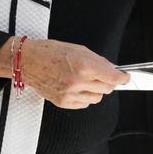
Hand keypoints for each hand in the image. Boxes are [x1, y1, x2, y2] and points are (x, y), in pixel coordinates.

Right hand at [9, 38, 129, 108]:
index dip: (122, 78)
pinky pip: (84, 104)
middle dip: (109, 82)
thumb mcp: (79, 49)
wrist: (27, 62)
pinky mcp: (62, 102)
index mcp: (83, 66)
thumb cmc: (50, 52)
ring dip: (97, 90)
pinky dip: (85, 97)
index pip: (112, 77)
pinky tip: (78, 87)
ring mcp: (69, 94)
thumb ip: (98, 60)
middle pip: (107, 89)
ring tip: (87, 80)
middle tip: (104, 76)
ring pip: (96, 98)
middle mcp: (77, 82)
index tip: (125, 77)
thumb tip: (112, 69)